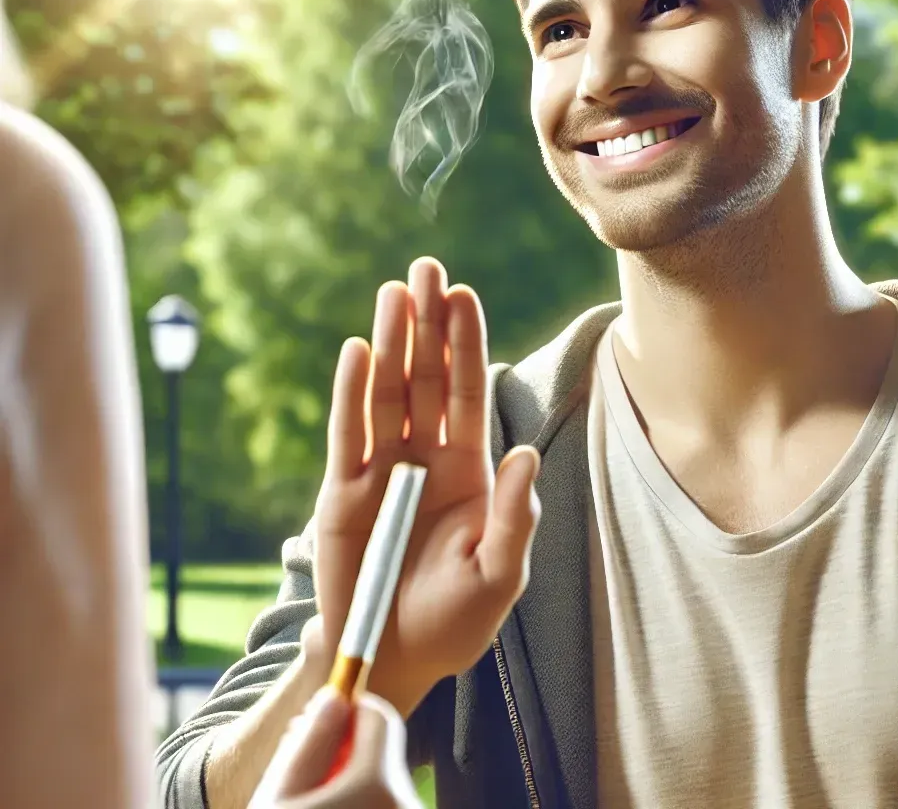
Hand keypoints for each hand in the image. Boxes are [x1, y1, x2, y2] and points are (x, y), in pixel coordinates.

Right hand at [249, 688, 420, 808]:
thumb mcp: (278, 798)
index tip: (321, 729)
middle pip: (382, 755)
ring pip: (384, 787)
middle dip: (347, 757)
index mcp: (376, 786)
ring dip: (354, 790)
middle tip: (305, 783)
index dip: (349, 714)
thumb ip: (309, 743)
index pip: (378, 718)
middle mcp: (406, 805)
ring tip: (314, 808)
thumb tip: (334, 697)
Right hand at [313, 257, 540, 714]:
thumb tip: (526, 455)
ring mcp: (381, 469)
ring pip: (386, 393)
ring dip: (390, 343)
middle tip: (427, 269)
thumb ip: (515, 516)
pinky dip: (351, 392)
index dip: (465, 344)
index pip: (466, 392)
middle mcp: (424, 456)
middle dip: (427, 325)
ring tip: (395, 292)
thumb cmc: (454, 620)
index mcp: (468, 468)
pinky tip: (358, 350)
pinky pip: (347, 433)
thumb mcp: (499, 574)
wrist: (393, 659)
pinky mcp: (341, 491)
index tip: (465, 294)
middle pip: (425, 378)